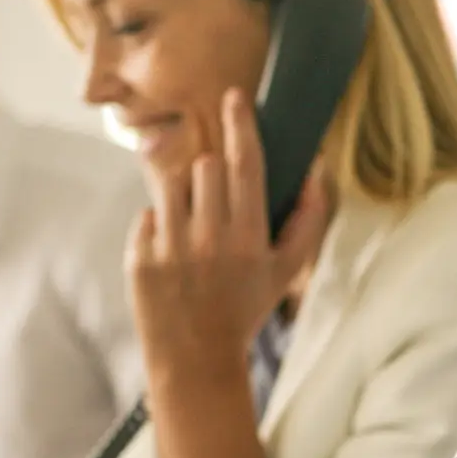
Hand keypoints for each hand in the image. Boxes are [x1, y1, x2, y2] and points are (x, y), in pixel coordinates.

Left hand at [127, 86, 330, 390]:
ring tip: (193, 231)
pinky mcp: (140, 258)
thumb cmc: (244, 310)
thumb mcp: (286, 272)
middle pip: (207, 167)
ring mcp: (170, 248)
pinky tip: (171, 257)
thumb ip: (308, 221)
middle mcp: (209, 239)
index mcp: (248, 238)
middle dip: (211, 175)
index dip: (240, 125)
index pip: (245, 164)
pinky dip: (158, 229)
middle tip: (215, 207)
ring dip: (184, 199)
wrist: (195, 359)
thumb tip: (317, 172)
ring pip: (173, 185)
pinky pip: (146, 216)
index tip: (234, 97)